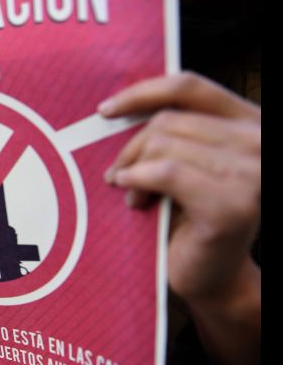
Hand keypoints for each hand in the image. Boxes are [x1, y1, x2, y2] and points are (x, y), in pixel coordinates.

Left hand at [100, 72, 259, 364]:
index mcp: (251, 123)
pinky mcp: (233, 205)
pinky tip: (134, 198)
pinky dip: (138, 182)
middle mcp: (260, 142)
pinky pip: (165, 173)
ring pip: (163, 144)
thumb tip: (117, 105)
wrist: (213, 278)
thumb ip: (173, 131)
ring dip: (135, 171)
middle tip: (121, 179)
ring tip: (135, 196)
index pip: (189, 86)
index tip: (105, 110)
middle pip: (168, 120)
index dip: (142, 92)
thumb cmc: (190, 219)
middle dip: (133, 149)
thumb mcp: (185, 163)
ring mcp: (253, 174)